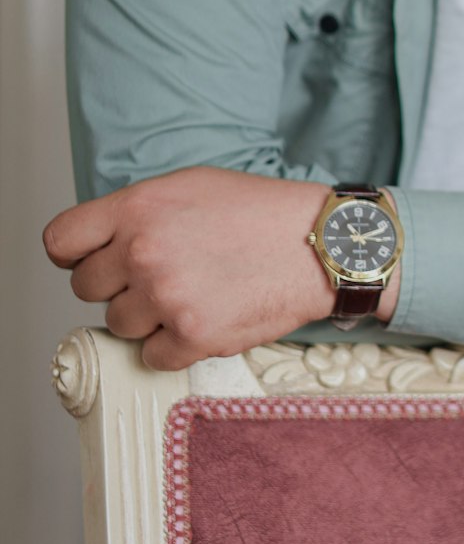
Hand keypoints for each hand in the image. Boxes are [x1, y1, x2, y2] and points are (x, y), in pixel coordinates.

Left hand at [42, 166, 340, 370]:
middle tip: (161, 276)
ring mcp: (167, 296)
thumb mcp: (189, 186)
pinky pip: (152, 357)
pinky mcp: (193, 336)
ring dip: (148, 317)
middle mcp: (144, 251)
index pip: (60, 242)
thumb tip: (97, 246)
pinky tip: (205, 317)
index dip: (76, 254)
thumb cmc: (259, 213)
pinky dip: (174, 346)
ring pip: (119, 325)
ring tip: (192, 293)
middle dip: (118, 285)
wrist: (322, 245)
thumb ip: (136, 213)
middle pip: (87, 288)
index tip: (95, 260)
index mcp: (137, 207)